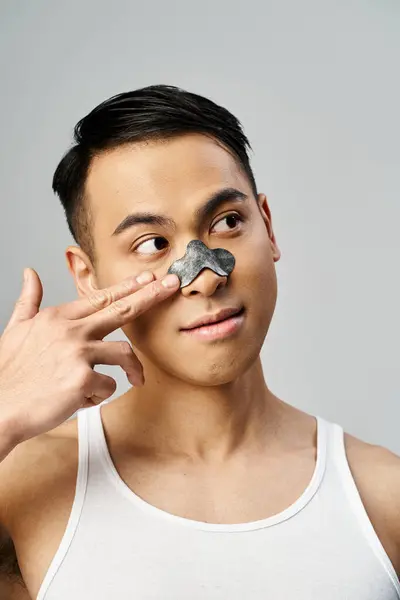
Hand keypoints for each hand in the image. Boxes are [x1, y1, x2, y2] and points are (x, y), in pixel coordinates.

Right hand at [0, 268, 179, 446]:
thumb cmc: (9, 372)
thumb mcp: (15, 329)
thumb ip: (28, 300)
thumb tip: (30, 273)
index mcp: (57, 317)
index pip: (100, 298)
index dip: (127, 288)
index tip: (148, 278)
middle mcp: (70, 330)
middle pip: (122, 310)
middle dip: (151, 295)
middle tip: (172, 285)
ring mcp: (77, 354)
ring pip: (124, 353)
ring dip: (132, 369)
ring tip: (135, 379)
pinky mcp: (83, 380)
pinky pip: (109, 386)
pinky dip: (101, 395)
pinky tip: (85, 399)